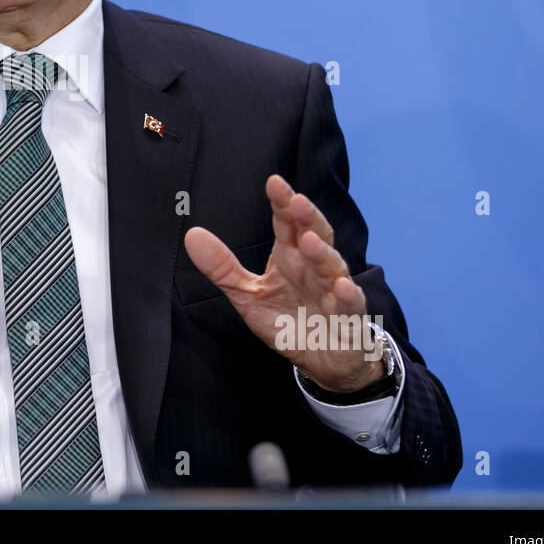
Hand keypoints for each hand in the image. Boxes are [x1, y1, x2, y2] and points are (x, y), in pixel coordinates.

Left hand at [183, 174, 382, 392]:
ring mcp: (334, 291)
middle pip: (315, 234)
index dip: (282, 203)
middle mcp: (314, 268)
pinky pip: (351, 304)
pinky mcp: (348, 318)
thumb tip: (192, 235)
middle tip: (296, 201)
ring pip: (333, 265)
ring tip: (310, 241)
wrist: (321, 360)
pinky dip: (348, 295)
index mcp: (290, 257)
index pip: (287, 224)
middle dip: (307, 217)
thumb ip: (222, 267)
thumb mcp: (248, 295)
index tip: (274, 182)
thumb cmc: (288, 321)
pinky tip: (342, 286)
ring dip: (323, 253)